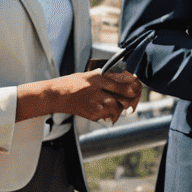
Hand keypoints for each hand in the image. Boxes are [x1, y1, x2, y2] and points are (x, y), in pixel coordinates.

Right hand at [21, 71, 140, 123]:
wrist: (56, 95)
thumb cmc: (72, 84)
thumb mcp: (88, 75)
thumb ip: (104, 77)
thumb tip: (122, 78)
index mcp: (97, 78)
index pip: (121, 84)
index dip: (131, 88)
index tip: (135, 90)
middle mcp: (97, 90)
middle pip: (122, 97)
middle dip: (129, 101)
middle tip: (130, 102)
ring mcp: (95, 103)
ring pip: (117, 108)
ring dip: (119, 109)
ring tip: (117, 108)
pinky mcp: (91, 114)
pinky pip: (107, 116)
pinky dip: (110, 115)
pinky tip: (107, 113)